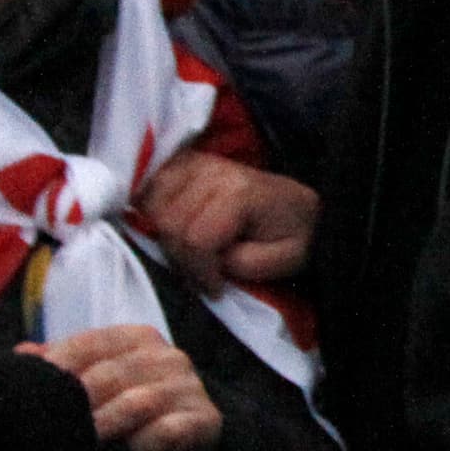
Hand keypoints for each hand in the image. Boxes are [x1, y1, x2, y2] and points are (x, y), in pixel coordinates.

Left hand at [23, 324, 219, 450]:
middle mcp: (168, 357)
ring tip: (82, 440)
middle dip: (79, 401)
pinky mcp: (205, 419)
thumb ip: (66, 366)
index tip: (32, 387)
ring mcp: (188, 387)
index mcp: (139, 338)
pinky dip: (146, 442)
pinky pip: (169, 430)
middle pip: (111, 374)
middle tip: (51, 424)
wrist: (193, 434)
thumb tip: (23, 353)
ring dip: (106, 423)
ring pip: (138, 402)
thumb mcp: (101, 380)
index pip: (91, 343)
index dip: (59, 364)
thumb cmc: (137, 405)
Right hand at [139, 149, 317, 293]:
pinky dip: (154, 214)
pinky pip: (149, 190)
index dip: (200, 270)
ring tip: (193, 254)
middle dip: (182, 258)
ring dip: (167, 237)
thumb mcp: (285, 259)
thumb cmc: (294, 235)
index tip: (215, 288)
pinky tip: (174, 232)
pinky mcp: (182, 164)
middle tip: (203, 275)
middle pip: (169, 223)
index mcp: (240, 193)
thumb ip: (245, 264)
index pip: (196, 238)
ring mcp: (195, 163)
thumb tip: (209, 263)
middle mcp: (214, 171)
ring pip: (153, 207)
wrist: (300, 207)